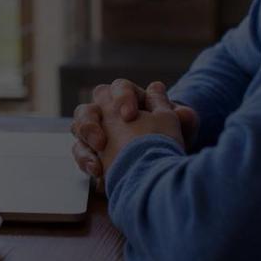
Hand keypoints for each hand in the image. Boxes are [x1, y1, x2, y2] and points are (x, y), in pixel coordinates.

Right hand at [70, 79, 197, 188]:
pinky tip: (98, 174)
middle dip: (90, 123)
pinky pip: (80, 153)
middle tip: (101, 141)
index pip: (118, 87)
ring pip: (78, 129)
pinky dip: (86, 162)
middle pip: (88, 107)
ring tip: (96, 165)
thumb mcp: (181, 130)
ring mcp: (97, 133)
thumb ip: (183, 120)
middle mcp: (109, 112)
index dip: (121, 98)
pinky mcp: (92, 153)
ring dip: (84, 146)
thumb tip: (182, 112)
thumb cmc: (170, 139)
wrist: (163, 165)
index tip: (129, 115)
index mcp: (130, 98)